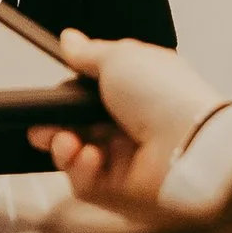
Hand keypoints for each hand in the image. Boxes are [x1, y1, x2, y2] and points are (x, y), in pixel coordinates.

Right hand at [30, 30, 228, 211]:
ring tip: (65, 141)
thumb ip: (89, 53)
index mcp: (135, 93)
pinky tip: (90, 157)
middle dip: (53, 126)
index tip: (49, 95)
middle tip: (41, 126)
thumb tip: (69, 40)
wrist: (190, 144)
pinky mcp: (121, 192)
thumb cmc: (165, 95)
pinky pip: (85, 183)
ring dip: (63, 147)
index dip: (66, 97)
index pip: (89, 96)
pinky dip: (80, 169)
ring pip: (75, 157)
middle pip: (77, 128)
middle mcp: (130, 127)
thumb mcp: (121, 58)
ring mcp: (125, 161)